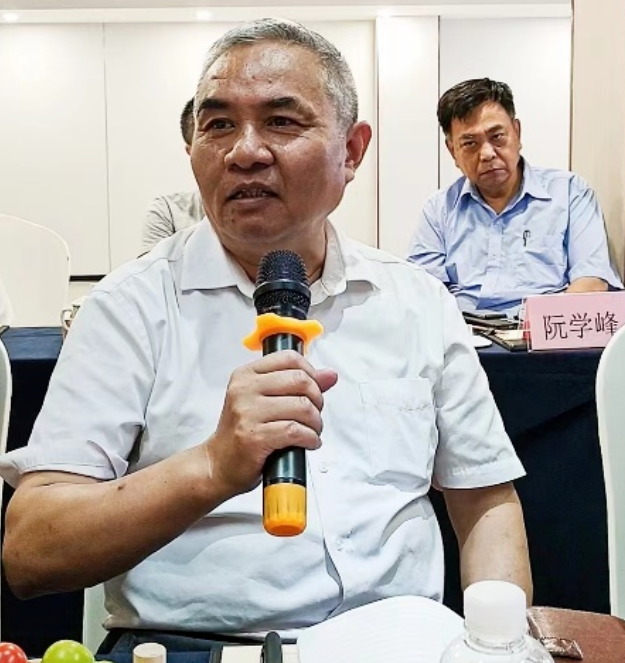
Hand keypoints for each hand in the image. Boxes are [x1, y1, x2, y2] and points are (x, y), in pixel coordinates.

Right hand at [204, 350, 337, 498]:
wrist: (218, 464)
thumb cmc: (242, 432)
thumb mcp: (265, 400)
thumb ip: (297, 385)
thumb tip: (329, 375)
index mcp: (246, 375)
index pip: (289, 358)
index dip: (310, 373)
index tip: (313, 389)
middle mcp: (244, 389)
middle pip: (300, 381)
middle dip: (317, 399)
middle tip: (314, 414)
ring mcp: (247, 413)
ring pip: (301, 407)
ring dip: (315, 423)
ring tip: (311, 431)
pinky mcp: (254, 437)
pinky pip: (296, 431)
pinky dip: (310, 438)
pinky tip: (307, 442)